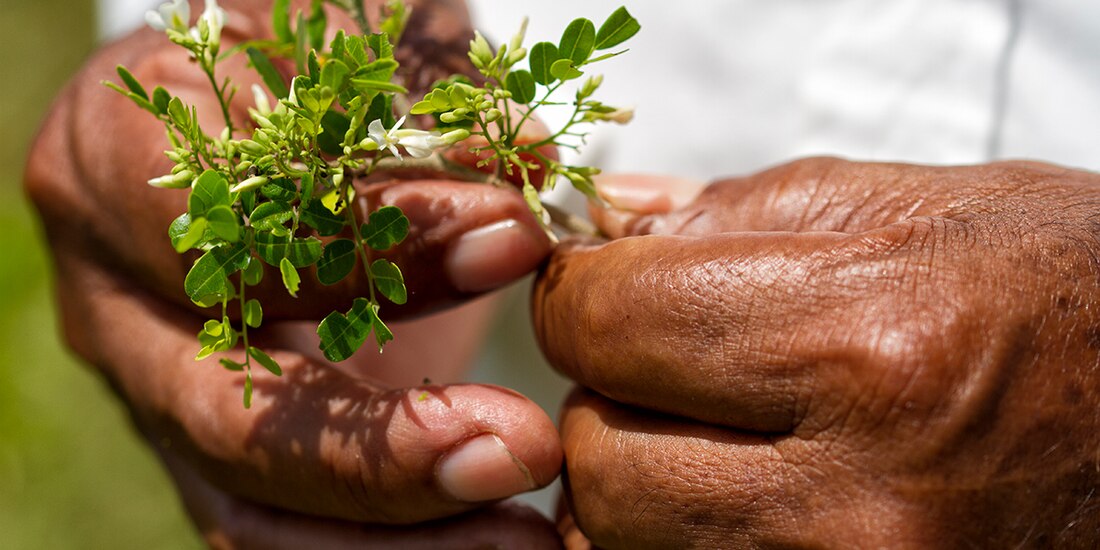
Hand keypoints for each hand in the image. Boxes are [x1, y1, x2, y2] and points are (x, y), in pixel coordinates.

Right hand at [26, 0, 560, 545]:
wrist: (281, 114)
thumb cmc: (318, 56)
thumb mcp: (360, 39)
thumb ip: (426, 97)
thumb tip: (521, 179)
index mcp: (112, 156)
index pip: (230, 224)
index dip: (370, 239)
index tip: (512, 235)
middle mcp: (115, 296)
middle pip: (222, 408)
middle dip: (375, 446)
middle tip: (519, 445)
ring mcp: (158, 388)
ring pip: (248, 504)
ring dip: (391, 534)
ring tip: (522, 538)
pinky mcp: (214, 448)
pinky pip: (282, 532)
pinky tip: (493, 541)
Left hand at [533, 158, 1099, 547]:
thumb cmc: (1077, 296)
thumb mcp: (930, 209)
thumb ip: (746, 209)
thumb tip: (613, 218)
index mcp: (868, 344)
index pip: (610, 326)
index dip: (581, 297)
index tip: (601, 288)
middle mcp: (858, 498)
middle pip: (602, 459)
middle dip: (604, 399)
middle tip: (659, 367)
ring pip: (626, 546)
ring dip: (637, 482)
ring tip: (711, 434)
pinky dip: (682, 539)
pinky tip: (738, 494)